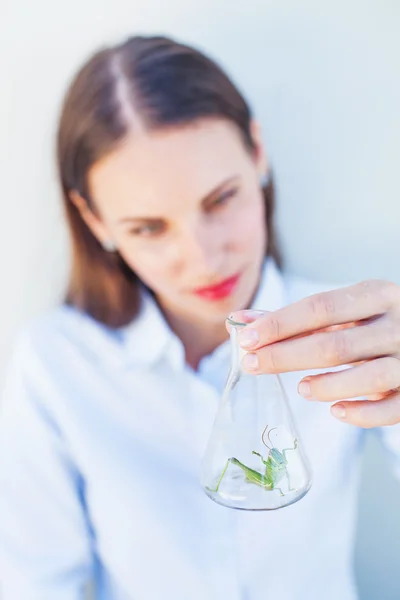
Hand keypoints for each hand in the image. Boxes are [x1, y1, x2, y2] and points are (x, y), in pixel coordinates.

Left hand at [230, 280, 399, 427]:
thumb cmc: (372, 324)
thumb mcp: (343, 312)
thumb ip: (295, 318)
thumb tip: (241, 322)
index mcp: (376, 295)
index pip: (320, 308)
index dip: (280, 324)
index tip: (247, 338)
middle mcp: (397, 325)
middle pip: (335, 344)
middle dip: (286, 356)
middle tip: (253, 365)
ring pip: (367, 377)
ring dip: (326, 385)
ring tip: (300, 388)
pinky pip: (391, 409)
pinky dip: (361, 414)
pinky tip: (336, 411)